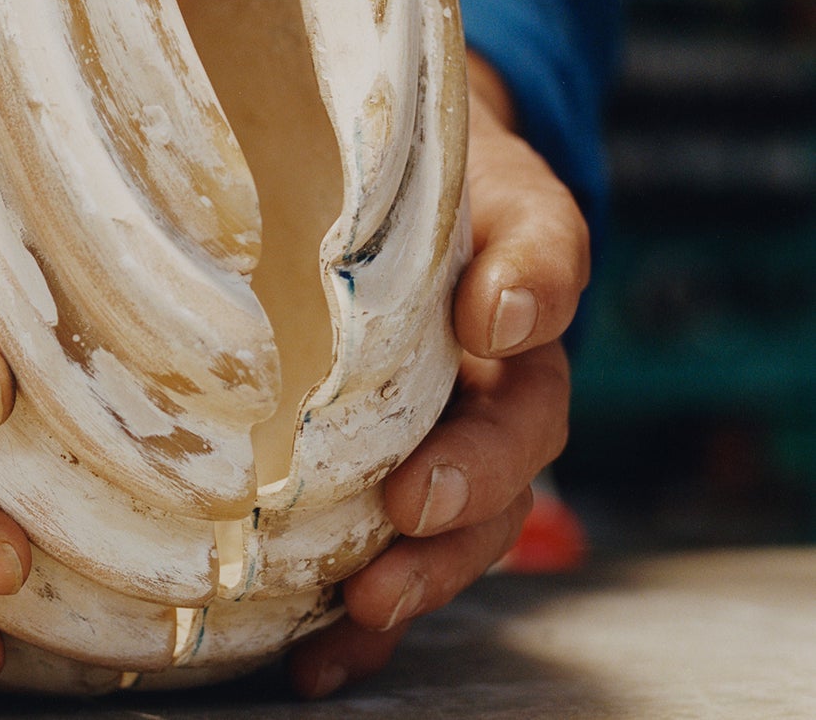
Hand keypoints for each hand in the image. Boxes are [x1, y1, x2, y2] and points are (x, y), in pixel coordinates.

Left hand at [288, 54, 585, 697]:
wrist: (360, 183)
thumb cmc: (428, 184)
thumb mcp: (494, 192)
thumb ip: (525, 248)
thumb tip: (503, 319)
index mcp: (517, 342)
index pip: (530, 392)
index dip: (506, 403)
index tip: (479, 354)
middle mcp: (482, 410)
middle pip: (498, 481)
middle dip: (460, 508)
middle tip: (412, 508)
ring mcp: (424, 454)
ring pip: (444, 538)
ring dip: (413, 580)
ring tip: (366, 608)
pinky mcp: (360, 492)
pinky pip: (372, 566)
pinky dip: (350, 629)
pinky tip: (312, 660)